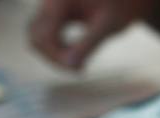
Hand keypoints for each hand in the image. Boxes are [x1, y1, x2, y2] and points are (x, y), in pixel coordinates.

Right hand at [28, 0, 153, 69]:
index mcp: (60, 1)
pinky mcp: (55, 11)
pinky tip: (75, 53)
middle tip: (79, 68)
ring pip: (37, 35)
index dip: (57, 57)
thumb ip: (88, 44)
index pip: (45, 36)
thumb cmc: (124, 4)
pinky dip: (56, 45)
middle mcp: (50, 1)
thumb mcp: (108, 25)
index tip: (79, 69)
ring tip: (78, 63)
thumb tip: (71, 65)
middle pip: (36, 36)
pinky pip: (46, 32)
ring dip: (53, 53)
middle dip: (53, 56)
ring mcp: (50, 5)